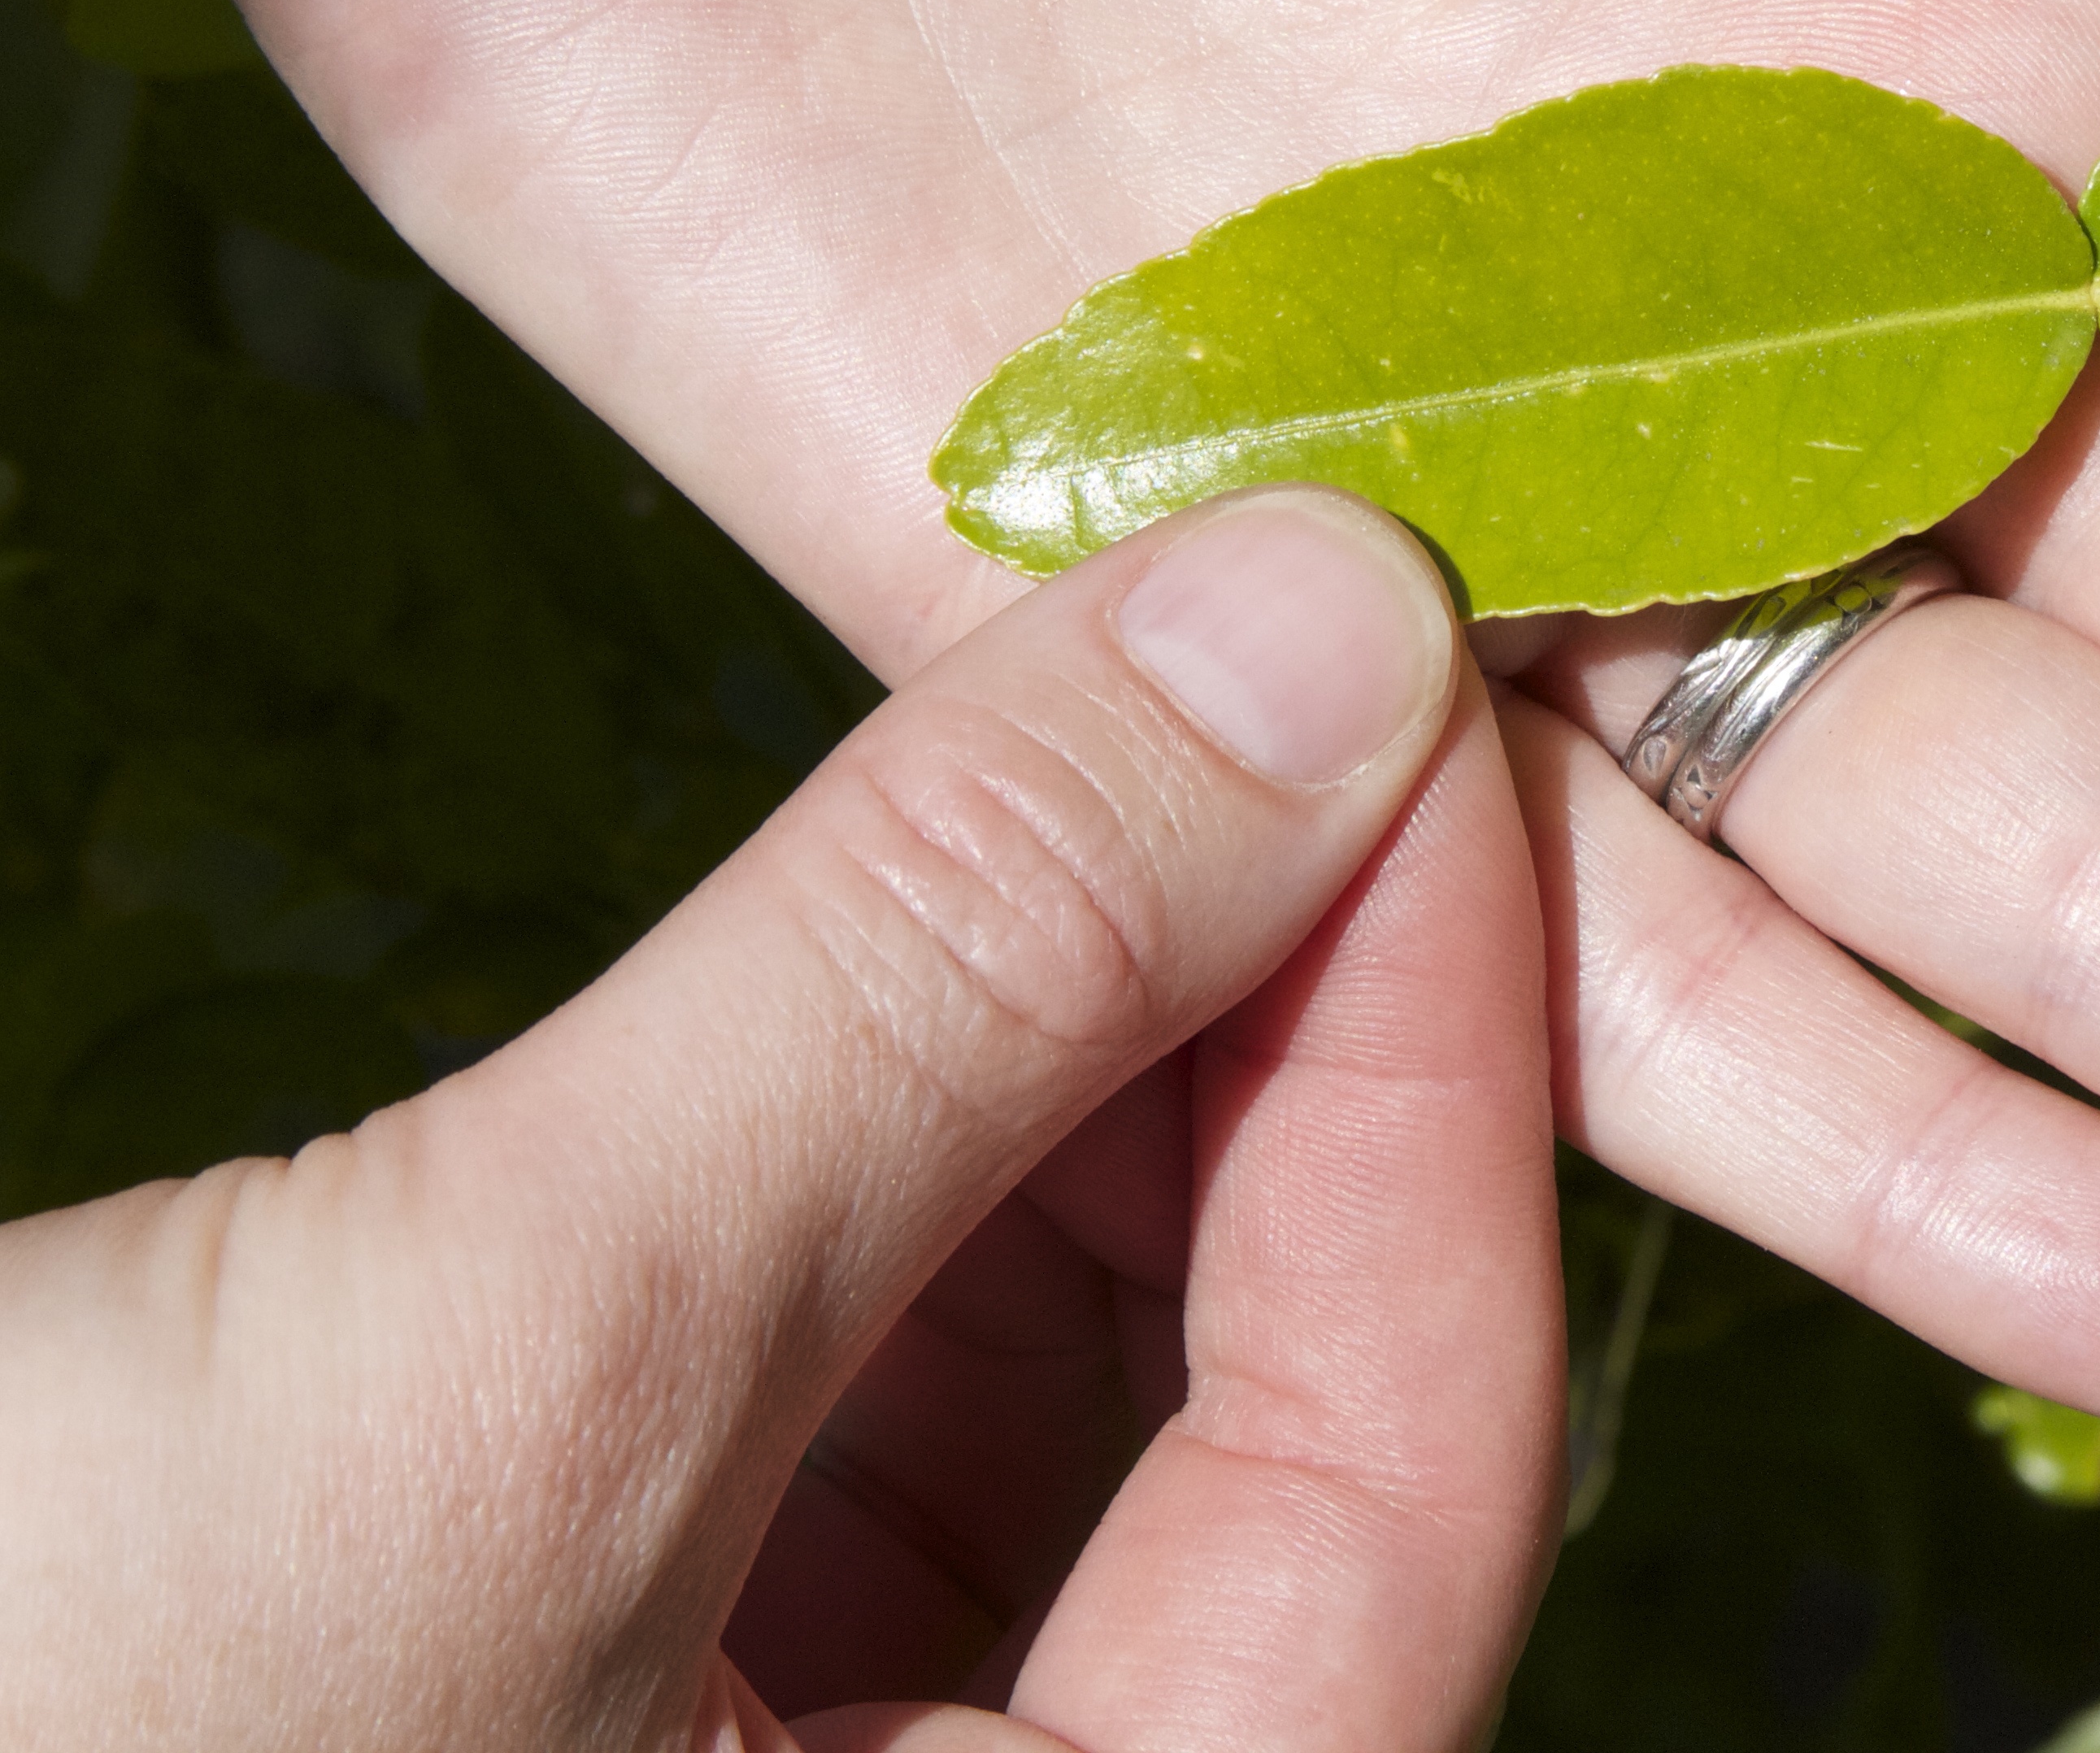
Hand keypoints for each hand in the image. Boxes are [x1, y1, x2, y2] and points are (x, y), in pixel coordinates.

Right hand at [0, 486, 1557, 1744]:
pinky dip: (898, 1185)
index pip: (1415, 1486)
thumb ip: (944, 981)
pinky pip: (865, 1442)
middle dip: (1275, 1056)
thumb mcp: (487, 1353)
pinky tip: (904, 969)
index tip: (1399, 697)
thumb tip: (1323, 624)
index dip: (1444, 1059)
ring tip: (1100, 785)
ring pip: (1080, 1426)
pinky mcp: (585, 1711)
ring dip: (1089, 1091)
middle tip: (1268, 699)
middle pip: (1287, 1453)